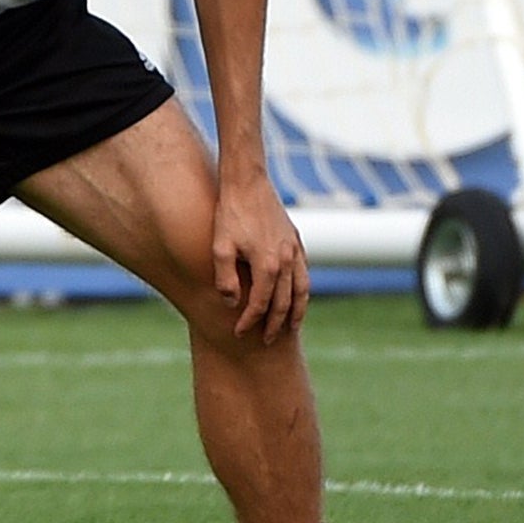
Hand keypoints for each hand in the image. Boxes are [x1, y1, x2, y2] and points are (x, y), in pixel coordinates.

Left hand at [211, 177, 308, 342]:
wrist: (247, 181)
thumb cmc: (230, 214)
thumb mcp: (220, 247)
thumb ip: (225, 278)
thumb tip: (231, 303)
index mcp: (267, 265)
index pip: (259, 304)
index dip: (249, 321)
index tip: (238, 333)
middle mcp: (286, 261)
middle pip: (284, 302)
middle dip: (275, 324)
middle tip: (267, 341)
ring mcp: (294, 250)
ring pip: (301, 289)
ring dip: (297, 311)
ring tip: (292, 327)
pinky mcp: (295, 240)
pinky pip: (303, 272)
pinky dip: (302, 289)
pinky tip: (296, 294)